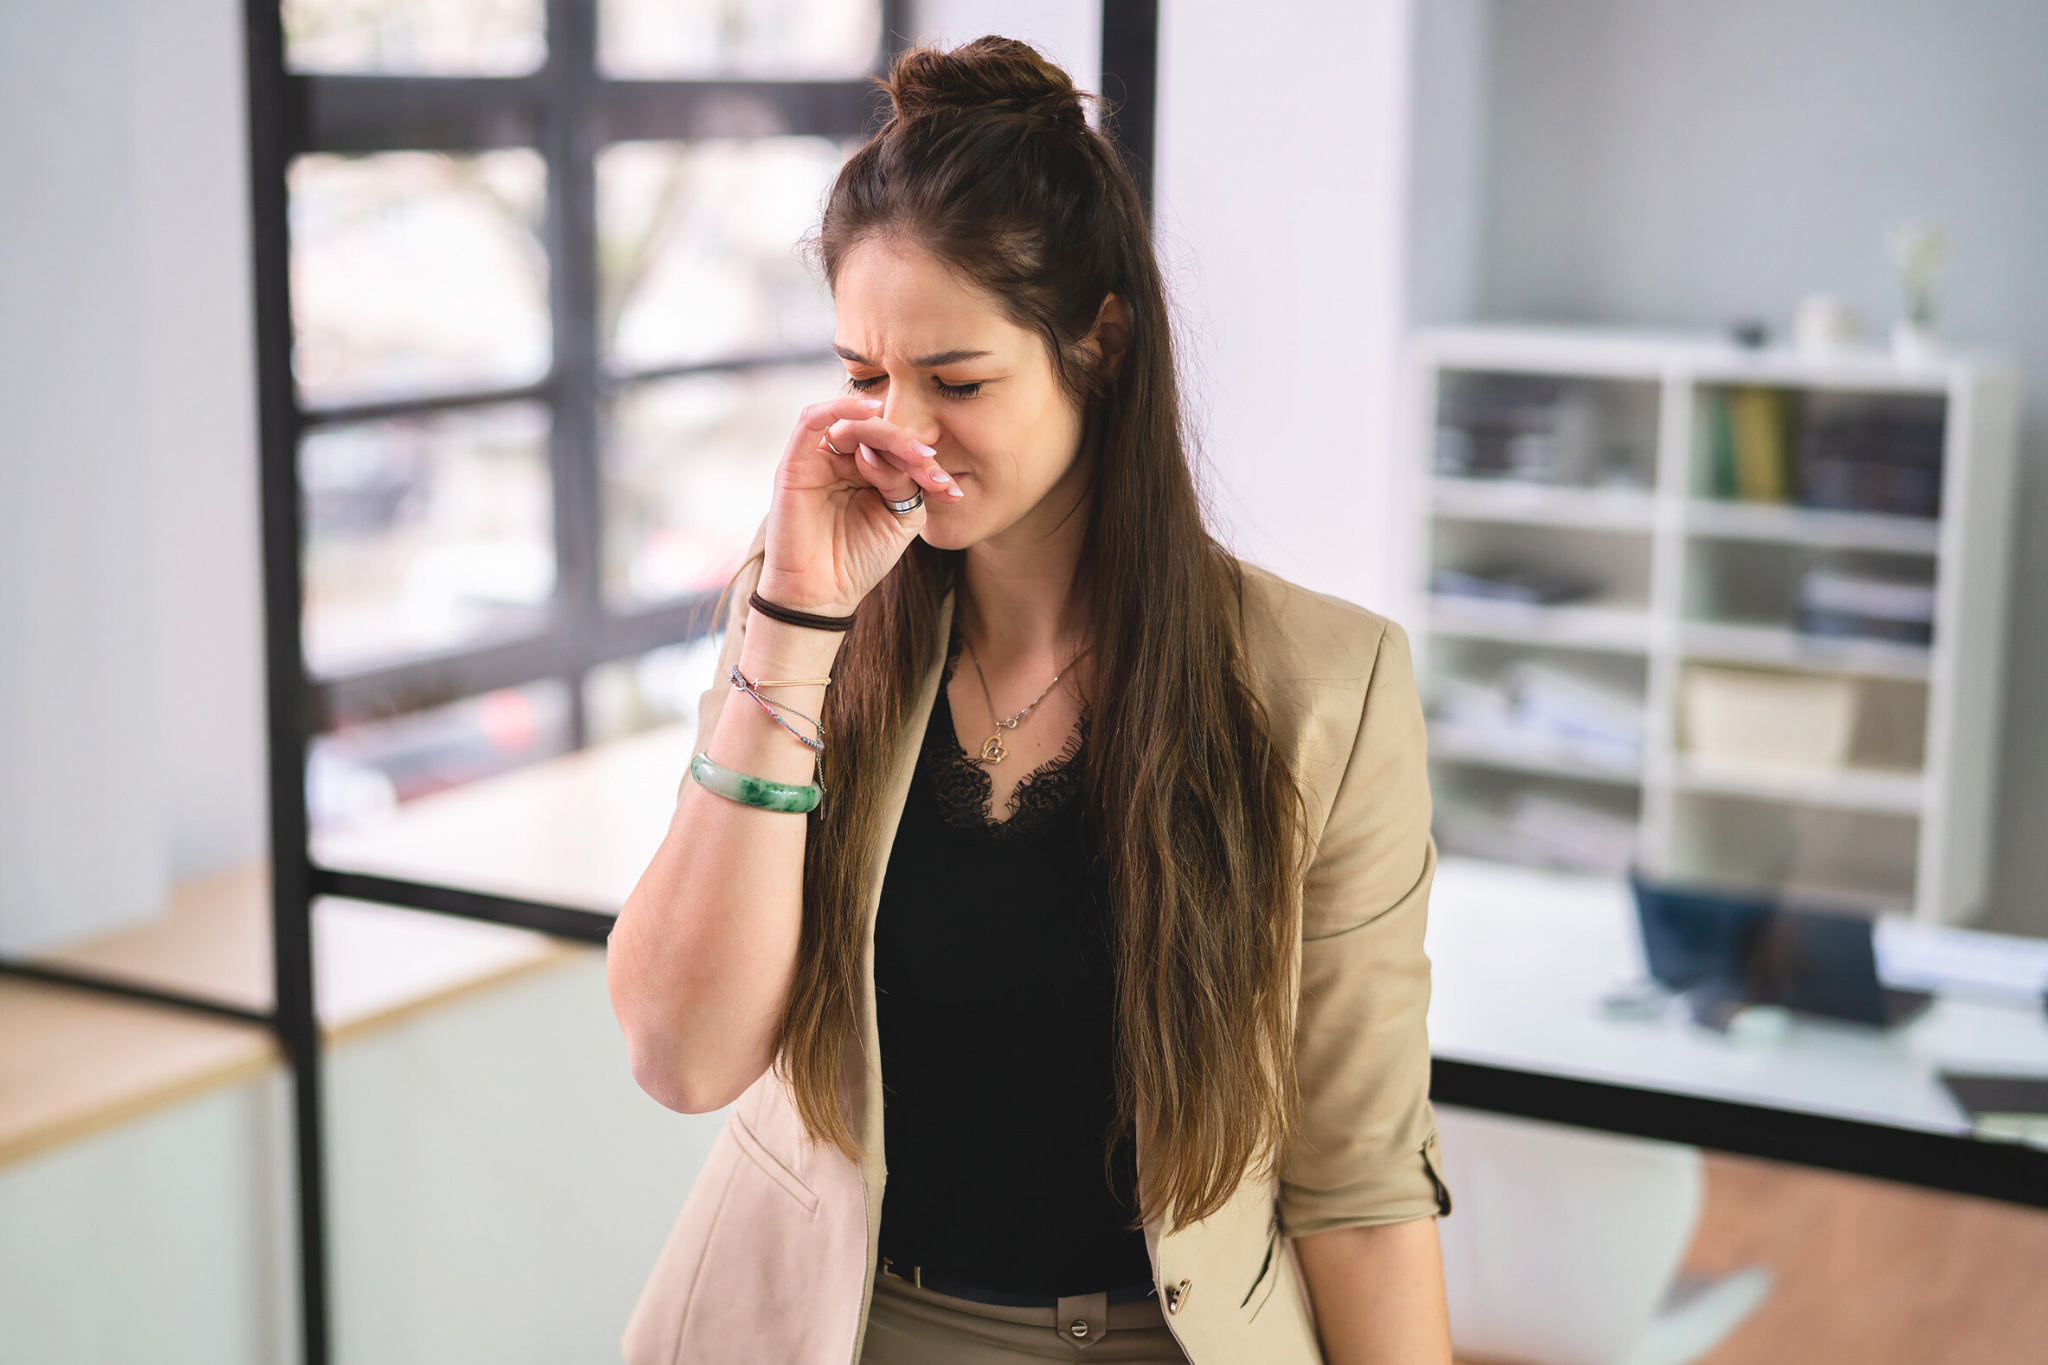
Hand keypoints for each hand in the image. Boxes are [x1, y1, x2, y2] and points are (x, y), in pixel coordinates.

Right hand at [755, 397, 962, 615]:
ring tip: (916, 453)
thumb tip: (896, 453)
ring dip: (888, 433)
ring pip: (852, 423)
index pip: (893, 449)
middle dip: (909, 446)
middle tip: (932, 465)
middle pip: (875, 432)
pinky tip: (873, 411)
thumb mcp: (899, 519)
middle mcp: (839, 461)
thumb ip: (905, 483)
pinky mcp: (795, 462)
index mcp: (863, 473)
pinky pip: (813, 419)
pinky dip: (842, 409)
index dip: (922, 461)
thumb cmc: (858, 561)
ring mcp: (816, 459)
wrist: (822, 596)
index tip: (950, 486)